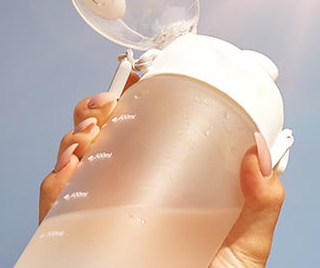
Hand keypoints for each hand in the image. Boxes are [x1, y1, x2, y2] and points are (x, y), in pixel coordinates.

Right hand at [39, 75, 285, 267]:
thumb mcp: (251, 238)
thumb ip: (262, 197)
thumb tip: (257, 150)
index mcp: (174, 186)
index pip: (151, 136)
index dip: (139, 103)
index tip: (140, 80)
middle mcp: (134, 196)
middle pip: (106, 140)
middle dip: (97, 111)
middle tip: (108, 104)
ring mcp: (106, 215)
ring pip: (77, 163)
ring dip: (76, 137)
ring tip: (89, 133)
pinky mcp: (82, 240)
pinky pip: (58, 205)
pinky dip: (57, 180)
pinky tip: (72, 167)